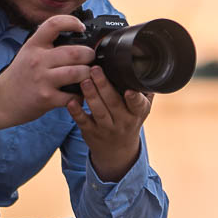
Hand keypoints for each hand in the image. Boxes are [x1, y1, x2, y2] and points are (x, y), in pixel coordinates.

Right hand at [0, 15, 96, 130]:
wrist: (2, 100)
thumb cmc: (20, 75)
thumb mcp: (28, 52)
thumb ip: (47, 44)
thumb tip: (74, 36)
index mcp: (34, 45)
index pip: (54, 24)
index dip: (72, 21)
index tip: (81, 27)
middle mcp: (38, 60)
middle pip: (75, 52)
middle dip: (89, 55)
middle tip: (90, 58)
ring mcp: (43, 79)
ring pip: (78, 73)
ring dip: (88, 74)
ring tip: (87, 75)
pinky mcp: (47, 98)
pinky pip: (73, 95)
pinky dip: (81, 95)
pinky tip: (78, 93)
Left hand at [68, 67, 151, 182]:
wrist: (117, 151)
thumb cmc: (129, 121)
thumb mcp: (141, 109)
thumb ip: (144, 91)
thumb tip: (146, 66)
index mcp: (137, 113)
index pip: (138, 105)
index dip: (134, 98)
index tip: (130, 90)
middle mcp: (123, 121)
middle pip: (114, 103)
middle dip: (104, 86)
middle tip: (95, 69)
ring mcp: (106, 128)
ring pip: (99, 111)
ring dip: (91, 95)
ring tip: (84, 81)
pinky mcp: (91, 132)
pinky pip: (83, 122)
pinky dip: (76, 112)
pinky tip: (71, 101)